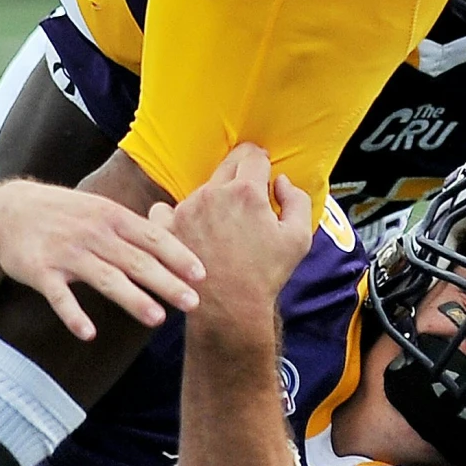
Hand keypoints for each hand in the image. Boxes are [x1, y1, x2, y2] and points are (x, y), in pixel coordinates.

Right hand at [0, 179, 205, 341]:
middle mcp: (94, 234)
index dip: (179, 256)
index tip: (202, 275)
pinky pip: (59, 297)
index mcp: (113, 217)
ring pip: (105, 278)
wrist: (10, 210)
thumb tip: (174, 236)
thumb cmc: (66, 213)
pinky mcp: (41, 272)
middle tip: (193, 303)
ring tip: (157, 319)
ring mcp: (67, 253)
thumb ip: (133, 227)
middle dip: (167, 282)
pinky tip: (88, 334)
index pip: (153, 237)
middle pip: (136, 260)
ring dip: (132, 299)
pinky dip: (73, 315)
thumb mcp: (101, 210)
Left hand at [159, 145, 313, 340]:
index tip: (263, 175)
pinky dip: (177, 215)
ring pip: (203, 187)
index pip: (254, 156)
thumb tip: (280, 181)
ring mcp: (186, 209)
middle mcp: (213, 193)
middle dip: (241, 174)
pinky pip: (166, 208)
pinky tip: (189, 230)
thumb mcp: (299, 237)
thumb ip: (297, 199)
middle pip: (228, 164)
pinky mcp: (166, 227)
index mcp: (246, 191)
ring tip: (222, 225)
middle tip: (246, 199)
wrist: (229, 310)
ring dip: (214, 197)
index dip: (262, 163)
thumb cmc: (266, 275)